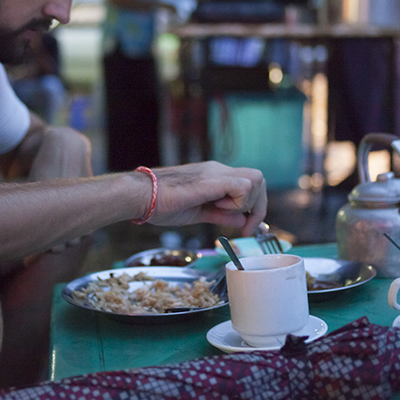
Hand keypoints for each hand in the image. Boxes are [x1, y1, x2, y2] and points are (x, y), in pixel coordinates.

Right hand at [144, 162, 266, 234]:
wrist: (141, 195)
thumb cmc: (162, 204)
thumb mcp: (199, 214)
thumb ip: (222, 215)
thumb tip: (242, 221)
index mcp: (215, 177)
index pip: (250, 185)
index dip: (255, 208)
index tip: (246, 228)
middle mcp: (219, 171)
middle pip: (258, 180)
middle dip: (258, 207)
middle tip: (245, 228)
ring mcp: (216, 173)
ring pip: (255, 179)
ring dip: (247, 203)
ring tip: (223, 213)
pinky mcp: (211, 180)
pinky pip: (243, 185)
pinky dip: (238, 202)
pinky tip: (217, 208)